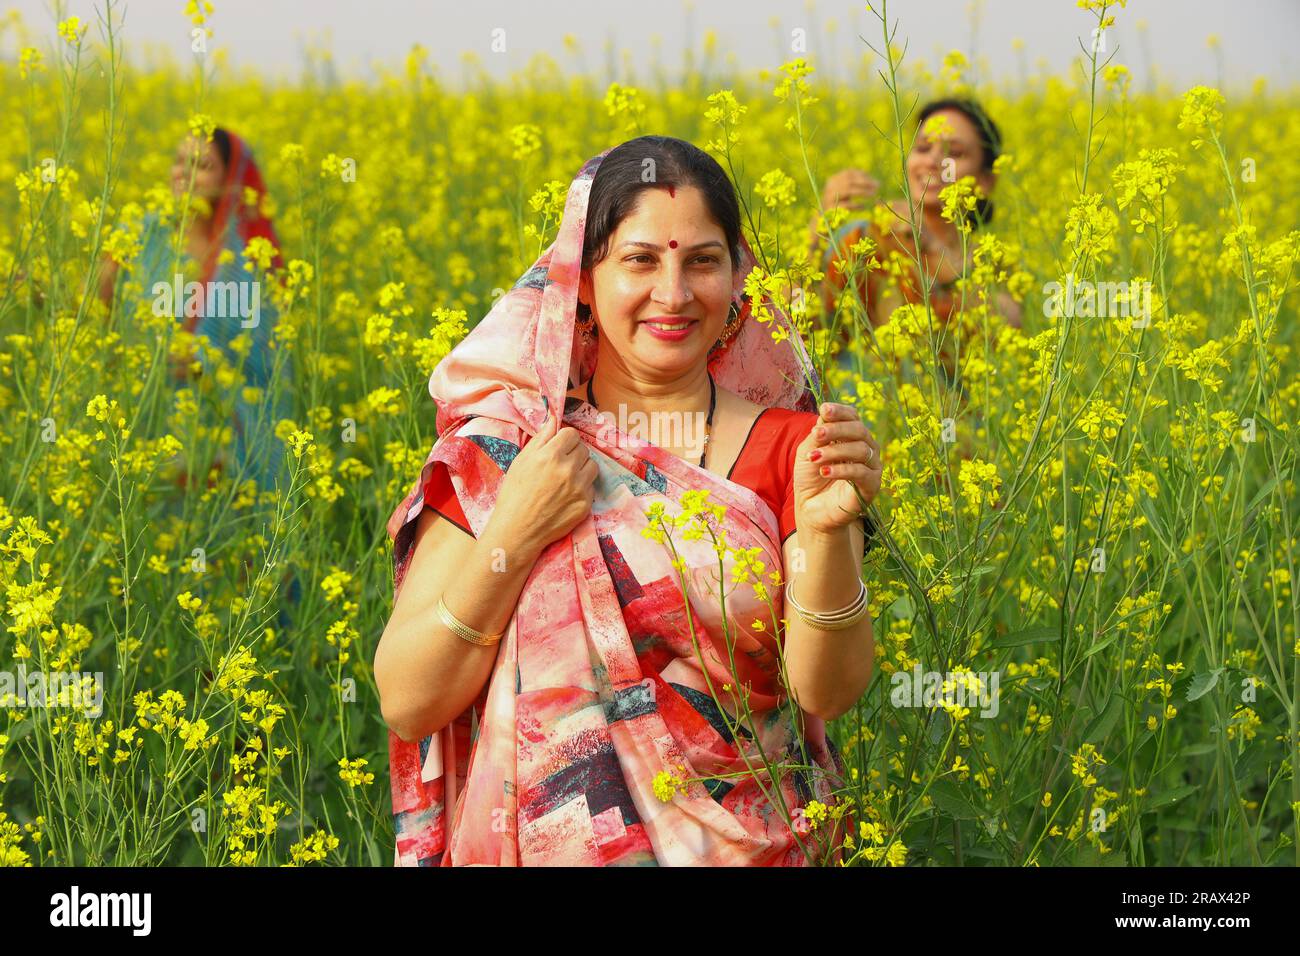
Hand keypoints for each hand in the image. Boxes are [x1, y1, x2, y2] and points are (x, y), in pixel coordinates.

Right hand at [491, 407, 598, 551]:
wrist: (518, 529)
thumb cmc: (514, 493)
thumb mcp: (522, 461)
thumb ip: (541, 438)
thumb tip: (553, 420)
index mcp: (551, 455)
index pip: (572, 434)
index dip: (565, 440)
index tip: (559, 448)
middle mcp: (568, 469)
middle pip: (583, 449)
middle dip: (573, 454)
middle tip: (559, 466)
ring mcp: (579, 488)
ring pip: (592, 466)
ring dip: (582, 469)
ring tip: (566, 479)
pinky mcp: (585, 504)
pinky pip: (591, 487)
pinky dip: (582, 489)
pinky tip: (566, 496)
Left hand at [792, 402, 882, 536]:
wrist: (812, 509)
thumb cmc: (811, 478)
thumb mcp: (808, 452)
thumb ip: (818, 435)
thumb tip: (825, 413)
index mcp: (851, 437)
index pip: (852, 417)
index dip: (840, 411)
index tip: (824, 409)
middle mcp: (866, 448)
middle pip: (859, 430)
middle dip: (836, 429)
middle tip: (817, 435)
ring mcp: (871, 467)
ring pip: (860, 450)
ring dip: (834, 451)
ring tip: (814, 458)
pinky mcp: (872, 486)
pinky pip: (861, 472)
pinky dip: (842, 470)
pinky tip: (824, 471)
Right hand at [821, 168, 878, 211]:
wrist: (823, 221)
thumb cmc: (838, 205)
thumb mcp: (846, 192)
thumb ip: (856, 185)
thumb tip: (876, 183)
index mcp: (833, 180)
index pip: (849, 173)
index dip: (863, 175)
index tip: (874, 181)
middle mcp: (830, 186)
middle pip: (849, 180)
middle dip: (865, 182)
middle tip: (878, 187)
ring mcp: (828, 197)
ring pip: (848, 190)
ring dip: (863, 191)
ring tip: (873, 195)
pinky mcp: (830, 209)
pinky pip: (845, 205)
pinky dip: (855, 205)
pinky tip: (863, 207)